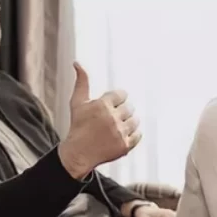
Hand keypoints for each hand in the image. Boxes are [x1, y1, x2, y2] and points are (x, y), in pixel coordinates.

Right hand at [58, 62, 141, 177]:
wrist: (78, 153)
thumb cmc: (78, 126)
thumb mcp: (77, 103)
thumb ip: (81, 82)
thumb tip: (77, 63)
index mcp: (102, 105)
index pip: (122, 94)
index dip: (117, 100)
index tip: (111, 106)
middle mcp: (112, 118)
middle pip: (130, 107)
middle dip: (122, 111)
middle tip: (112, 119)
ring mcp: (120, 133)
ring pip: (135, 121)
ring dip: (129, 122)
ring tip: (117, 126)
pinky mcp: (125, 146)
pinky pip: (138, 135)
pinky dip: (133, 134)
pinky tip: (122, 135)